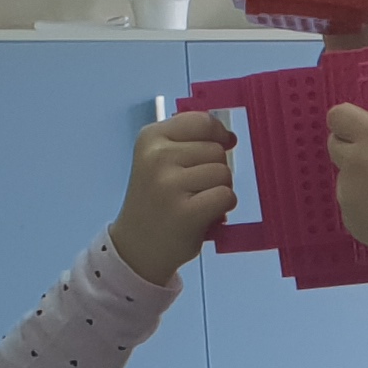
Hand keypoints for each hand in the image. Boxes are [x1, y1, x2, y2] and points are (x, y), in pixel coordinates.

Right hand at [107, 110, 238, 284]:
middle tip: (193, 190)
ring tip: (196, 202)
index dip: (217, 135)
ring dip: (220, 190)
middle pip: (216, 150)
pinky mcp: (185, 211)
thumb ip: (190, 142)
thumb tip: (230, 137)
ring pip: (224, 173)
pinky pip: (226, 196)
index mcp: (150, 137)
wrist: (137, 246)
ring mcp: (169, 184)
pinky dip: (223, 207)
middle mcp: (157, 156)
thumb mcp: (160, 161)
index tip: (216, 148)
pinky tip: (204, 215)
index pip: (201, 121)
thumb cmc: (157, 201)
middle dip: (215, 170)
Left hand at [327, 104, 367, 276]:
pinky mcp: (348, 216)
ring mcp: (347, 191)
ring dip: (363, 180)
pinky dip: (366, 205)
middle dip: (351, 148)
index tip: (359, 129)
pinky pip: (352, 201)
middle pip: (334, 143)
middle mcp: (355, 161)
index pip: (338, 116)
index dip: (348, 122)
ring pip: (346, 176)